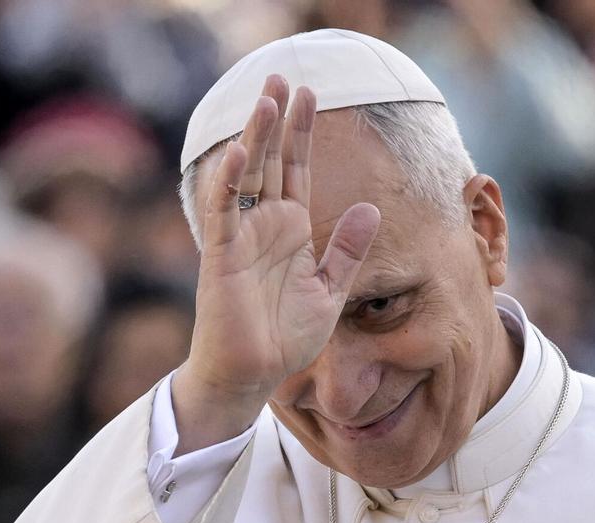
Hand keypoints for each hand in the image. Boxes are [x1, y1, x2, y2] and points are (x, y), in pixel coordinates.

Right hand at [174, 76, 380, 453]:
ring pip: (247, 177)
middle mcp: (264, 227)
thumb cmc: (285, 337)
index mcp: (290, 232)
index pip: (297, 171)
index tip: (309, 95)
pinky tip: (238, 153)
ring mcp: (242, 239)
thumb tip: (372, 207)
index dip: (301, 134)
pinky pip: (224, 213)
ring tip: (266, 99)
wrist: (254, 374)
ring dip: (255, 138)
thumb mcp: (331, 290)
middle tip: (281, 76)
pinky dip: (228, 183)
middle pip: (272, 162)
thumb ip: (348, 250)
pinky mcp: (223, 257)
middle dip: (277, 120)